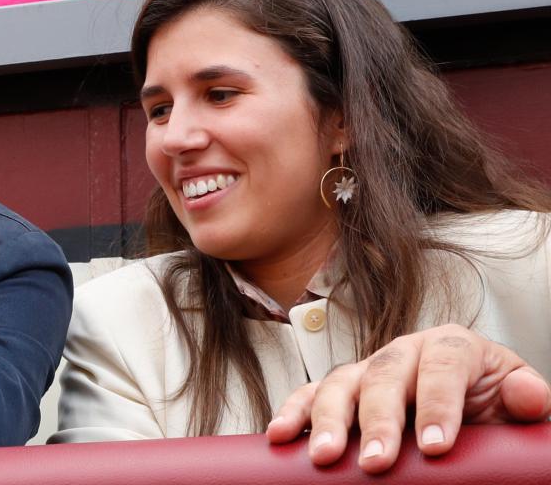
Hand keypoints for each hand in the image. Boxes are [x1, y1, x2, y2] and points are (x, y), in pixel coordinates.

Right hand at [266, 324, 550, 473]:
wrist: (464, 412)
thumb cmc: (484, 404)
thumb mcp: (513, 400)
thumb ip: (523, 396)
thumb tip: (527, 394)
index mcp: (450, 347)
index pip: (443, 366)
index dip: (439, 404)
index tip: (437, 446)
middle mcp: (403, 352)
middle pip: (385, 376)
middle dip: (378, 422)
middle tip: (377, 461)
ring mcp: (367, 370)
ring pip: (340, 383)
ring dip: (328, 419)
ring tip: (325, 455)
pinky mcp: (340, 391)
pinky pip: (309, 395)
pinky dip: (293, 412)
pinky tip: (282, 435)